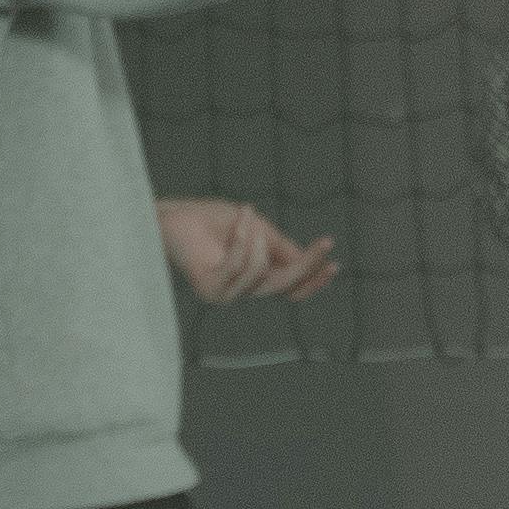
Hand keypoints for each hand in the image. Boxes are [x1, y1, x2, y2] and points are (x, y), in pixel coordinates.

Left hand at [160, 197, 341, 303]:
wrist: (173, 214)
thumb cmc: (209, 221)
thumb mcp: (256, 230)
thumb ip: (279, 248)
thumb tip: (307, 261)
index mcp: (253, 279)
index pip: (290, 290)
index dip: (314, 281)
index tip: (335, 263)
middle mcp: (240, 291)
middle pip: (285, 287)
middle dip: (306, 266)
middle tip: (323, 244)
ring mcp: (224, 294)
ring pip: (262, 274)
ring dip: (257, 239)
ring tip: (247, 215)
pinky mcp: (209, 289)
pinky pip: (239, 266)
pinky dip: (242, 237)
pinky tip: (239, 217)